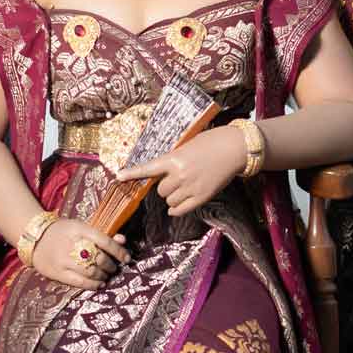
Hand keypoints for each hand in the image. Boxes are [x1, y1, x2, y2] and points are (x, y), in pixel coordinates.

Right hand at [32, 218, 129, 290]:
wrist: (34, 238)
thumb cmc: (62, 232)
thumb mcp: (80, 227)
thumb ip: (101, 235)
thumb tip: (123, 240)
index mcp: (79, 229)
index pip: (104, 241)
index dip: (119, 251)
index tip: (127, 258)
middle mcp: (71, 244)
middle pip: (99, 258)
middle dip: (111, 265)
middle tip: (114, 268)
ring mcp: (63, 260)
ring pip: (91, 271)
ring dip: (103, 275)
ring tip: (106, 275)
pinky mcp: (57, 273)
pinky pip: (79, 282)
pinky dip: (93, 284)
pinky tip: (99, 283)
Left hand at [118, 125, 249, 216]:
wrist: (234, 148)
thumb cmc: (211, 142)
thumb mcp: (187, 146)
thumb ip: (173, 159)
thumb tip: (162, 172)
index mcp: (174, 158)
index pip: (148, 168)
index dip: (132, 173)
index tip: (118, 177)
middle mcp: (179, 175)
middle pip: (160, 190)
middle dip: (165, 186)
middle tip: (175, 178)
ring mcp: (191, 188)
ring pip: (169, 201)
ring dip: (172, 196)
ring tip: (184, 186)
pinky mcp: (201, 197)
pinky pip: (180, 210)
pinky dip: (176, 209)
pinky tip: (178, 204)